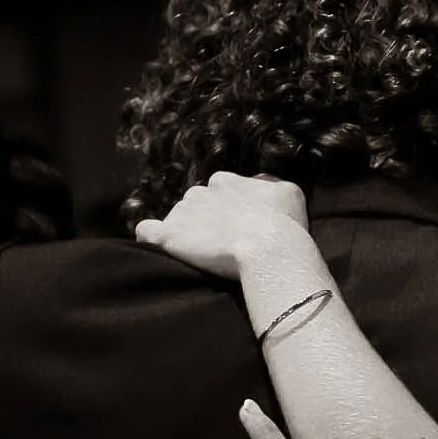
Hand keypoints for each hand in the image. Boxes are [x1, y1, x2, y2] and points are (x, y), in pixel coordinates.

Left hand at [134, 171, 310, 278]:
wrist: (270, 249)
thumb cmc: (286, 226)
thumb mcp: (289, 194)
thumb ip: (272, 188)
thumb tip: (269, 191)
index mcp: (225, 181)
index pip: (221, 193)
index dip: (231, 212)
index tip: (242, 230)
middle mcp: (200, 191)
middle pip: (198, 205)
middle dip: (208, 222)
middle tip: (226, 246)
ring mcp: (182, 213)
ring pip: (179, 219)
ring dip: (189, 234)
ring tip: (208, 257)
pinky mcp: (170, 236)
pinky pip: (148, 230)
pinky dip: (152, 236)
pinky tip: (163, 247)